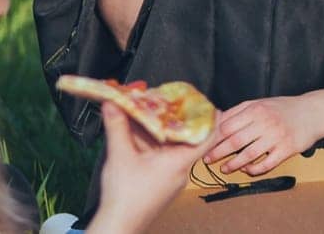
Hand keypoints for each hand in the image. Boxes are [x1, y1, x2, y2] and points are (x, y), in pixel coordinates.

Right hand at [87, 102, 208, 233]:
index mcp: (179, 162)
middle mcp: (179, 170)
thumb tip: (113, 103)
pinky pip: (162, 156)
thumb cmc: (125, 197)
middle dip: (176, 119)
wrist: (120, 227)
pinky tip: (138, 134)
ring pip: (171, 147)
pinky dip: (153, 143)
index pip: (207, 138)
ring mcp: (170, 177)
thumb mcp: (120, 156)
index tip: (208, 103)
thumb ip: (117, 126)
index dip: (211, 119)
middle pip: (186, 139)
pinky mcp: (160, 182)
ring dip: (160, 131)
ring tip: (149, 112)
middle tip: (169, 101)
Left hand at [203, 94, 323, 175]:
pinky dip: (255, 170)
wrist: (313, 112)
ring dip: (233, 164)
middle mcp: (265, 122)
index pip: (227, 126)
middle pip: (235, 141)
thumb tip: (217, 120)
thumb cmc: (283, 108)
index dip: (213, 137)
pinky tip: (247, 171)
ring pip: (249, 155)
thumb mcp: (260, 103)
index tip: (203, 144)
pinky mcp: (287, 149)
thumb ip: (239, 112)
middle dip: (218, 152)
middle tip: (207, 160)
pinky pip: (267, 164)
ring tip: (224, 169)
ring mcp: (276, 137)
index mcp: (255, 109)